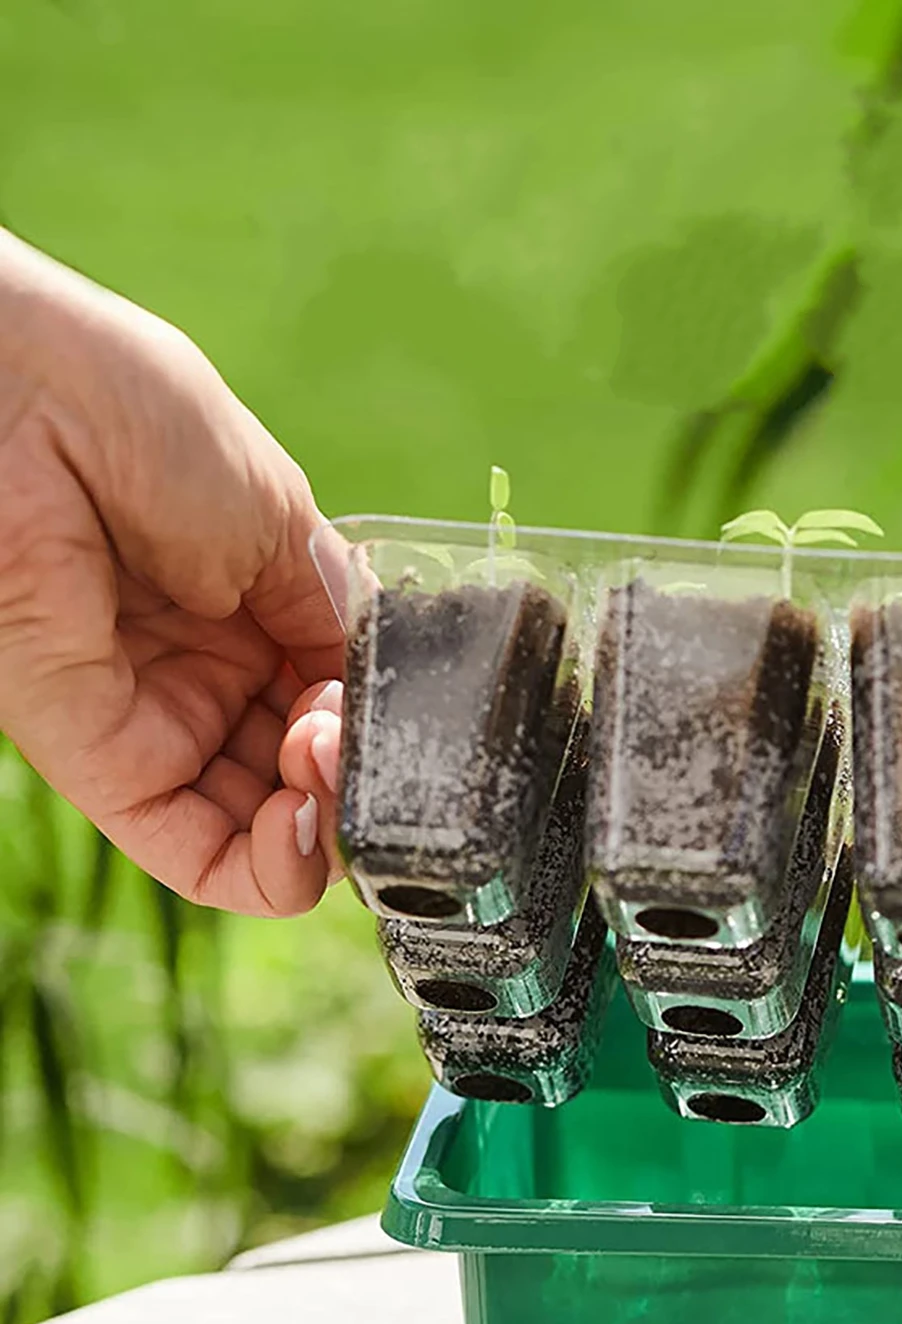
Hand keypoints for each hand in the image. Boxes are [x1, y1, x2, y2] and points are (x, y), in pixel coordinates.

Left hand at [0, 231, 344, 914]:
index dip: (373, 724)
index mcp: (250, 611)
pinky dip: (272, 865)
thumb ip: (332, 620)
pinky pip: (199, 856)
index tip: (382, 701)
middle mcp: (205, 676)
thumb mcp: (278, 517)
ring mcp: (155, 724)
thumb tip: (376, 697)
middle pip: (306, 777)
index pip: (333, 709)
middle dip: (355, 775)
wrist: (24, 395)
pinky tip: (309, 818)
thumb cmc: (137, 419)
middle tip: (352, 733)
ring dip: (325, 822)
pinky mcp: (101, 768)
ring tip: (326, 755)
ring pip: (264, 831)